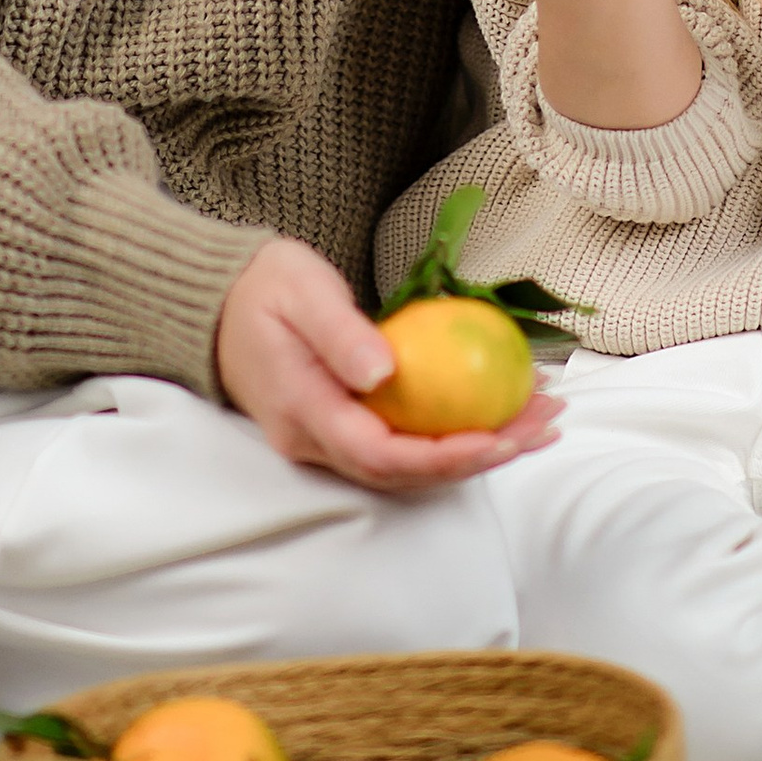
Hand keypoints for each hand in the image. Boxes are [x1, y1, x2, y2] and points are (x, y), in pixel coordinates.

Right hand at [212, 235, 556, 492]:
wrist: (218, 303)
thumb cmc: (262, 288)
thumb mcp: (299, 293)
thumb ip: (338, 334)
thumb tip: (383, 371)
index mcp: (302, 412)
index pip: (379, 454)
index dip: (441, 456)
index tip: (498, 438)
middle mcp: (315, 442)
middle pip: (405, 472)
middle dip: (480, 457)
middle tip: (542, 424)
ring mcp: (327, 441)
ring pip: (410, 465)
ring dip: (478, 448)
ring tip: (539, 418)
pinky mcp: (343, 428)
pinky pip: (405, 443)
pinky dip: (455, 433)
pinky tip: (499, 409)